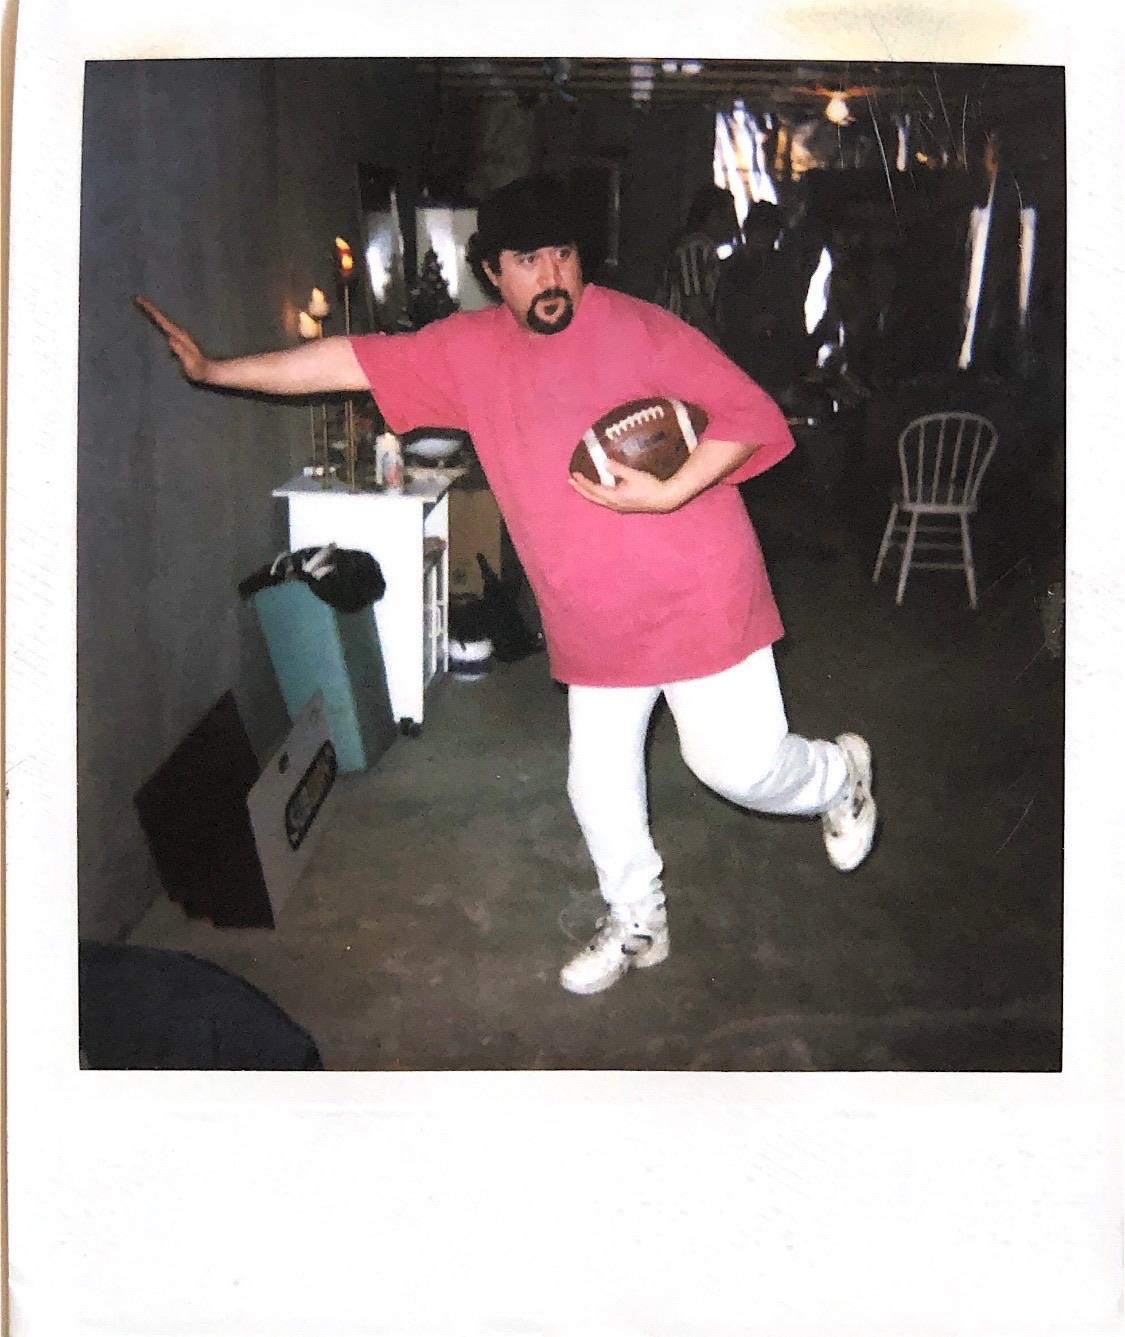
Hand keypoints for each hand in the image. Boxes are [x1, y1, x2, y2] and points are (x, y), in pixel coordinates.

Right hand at [134, 295, 210, 382]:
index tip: (141, 300)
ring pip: (164, 321)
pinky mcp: (179, 341)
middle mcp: (179, 333)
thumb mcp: (189, 362)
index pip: (162, 320)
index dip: (151, 310)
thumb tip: (170, 339)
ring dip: (155, 313)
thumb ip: (181, 351)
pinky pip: (167, 328)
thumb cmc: (198, 368)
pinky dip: (160, 322)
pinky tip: (157, 321)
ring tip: (144, 305)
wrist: (207, 371)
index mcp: (178, 336)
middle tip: (138, 298)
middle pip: (162, 317)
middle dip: (150, 308)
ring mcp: (179, 336)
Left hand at [568, 459, 682, 513]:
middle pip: (593, 497)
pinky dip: (598, 493)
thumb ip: (618, 469)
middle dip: (581, 489)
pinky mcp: (624, 505)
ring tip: (582, 485)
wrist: (664, 498)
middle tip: (571, 481)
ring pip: (599, 500)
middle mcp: (614, 504)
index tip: (574, 474)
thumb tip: (604, 462)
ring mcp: (619, 506)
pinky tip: (599, 489)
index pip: (593, 490)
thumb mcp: (634, 475)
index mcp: (614, 497)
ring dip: (589, 492)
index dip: (583, 482)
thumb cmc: (650, 486)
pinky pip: (605, 500)